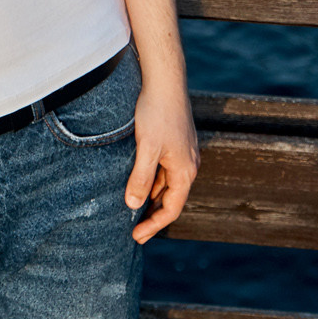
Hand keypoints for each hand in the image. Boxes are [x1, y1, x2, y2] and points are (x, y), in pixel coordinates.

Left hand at [126, 77, 198, 243]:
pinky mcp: (173, 143)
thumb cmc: (157, 113)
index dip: (154, 225)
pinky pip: (162, 170)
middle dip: (152, 215)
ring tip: (130, 209)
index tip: (136, 237)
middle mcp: (187, 165)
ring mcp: (181, 154)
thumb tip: (133, 206)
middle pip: (170, 199)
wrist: (164, 81)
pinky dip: (150, 181)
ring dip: (150, 197)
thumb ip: (141, 177)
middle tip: (132, 230)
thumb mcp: (146, 148)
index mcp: (185, 171)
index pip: (171, 208)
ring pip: (165, 184)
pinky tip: (134, 181)